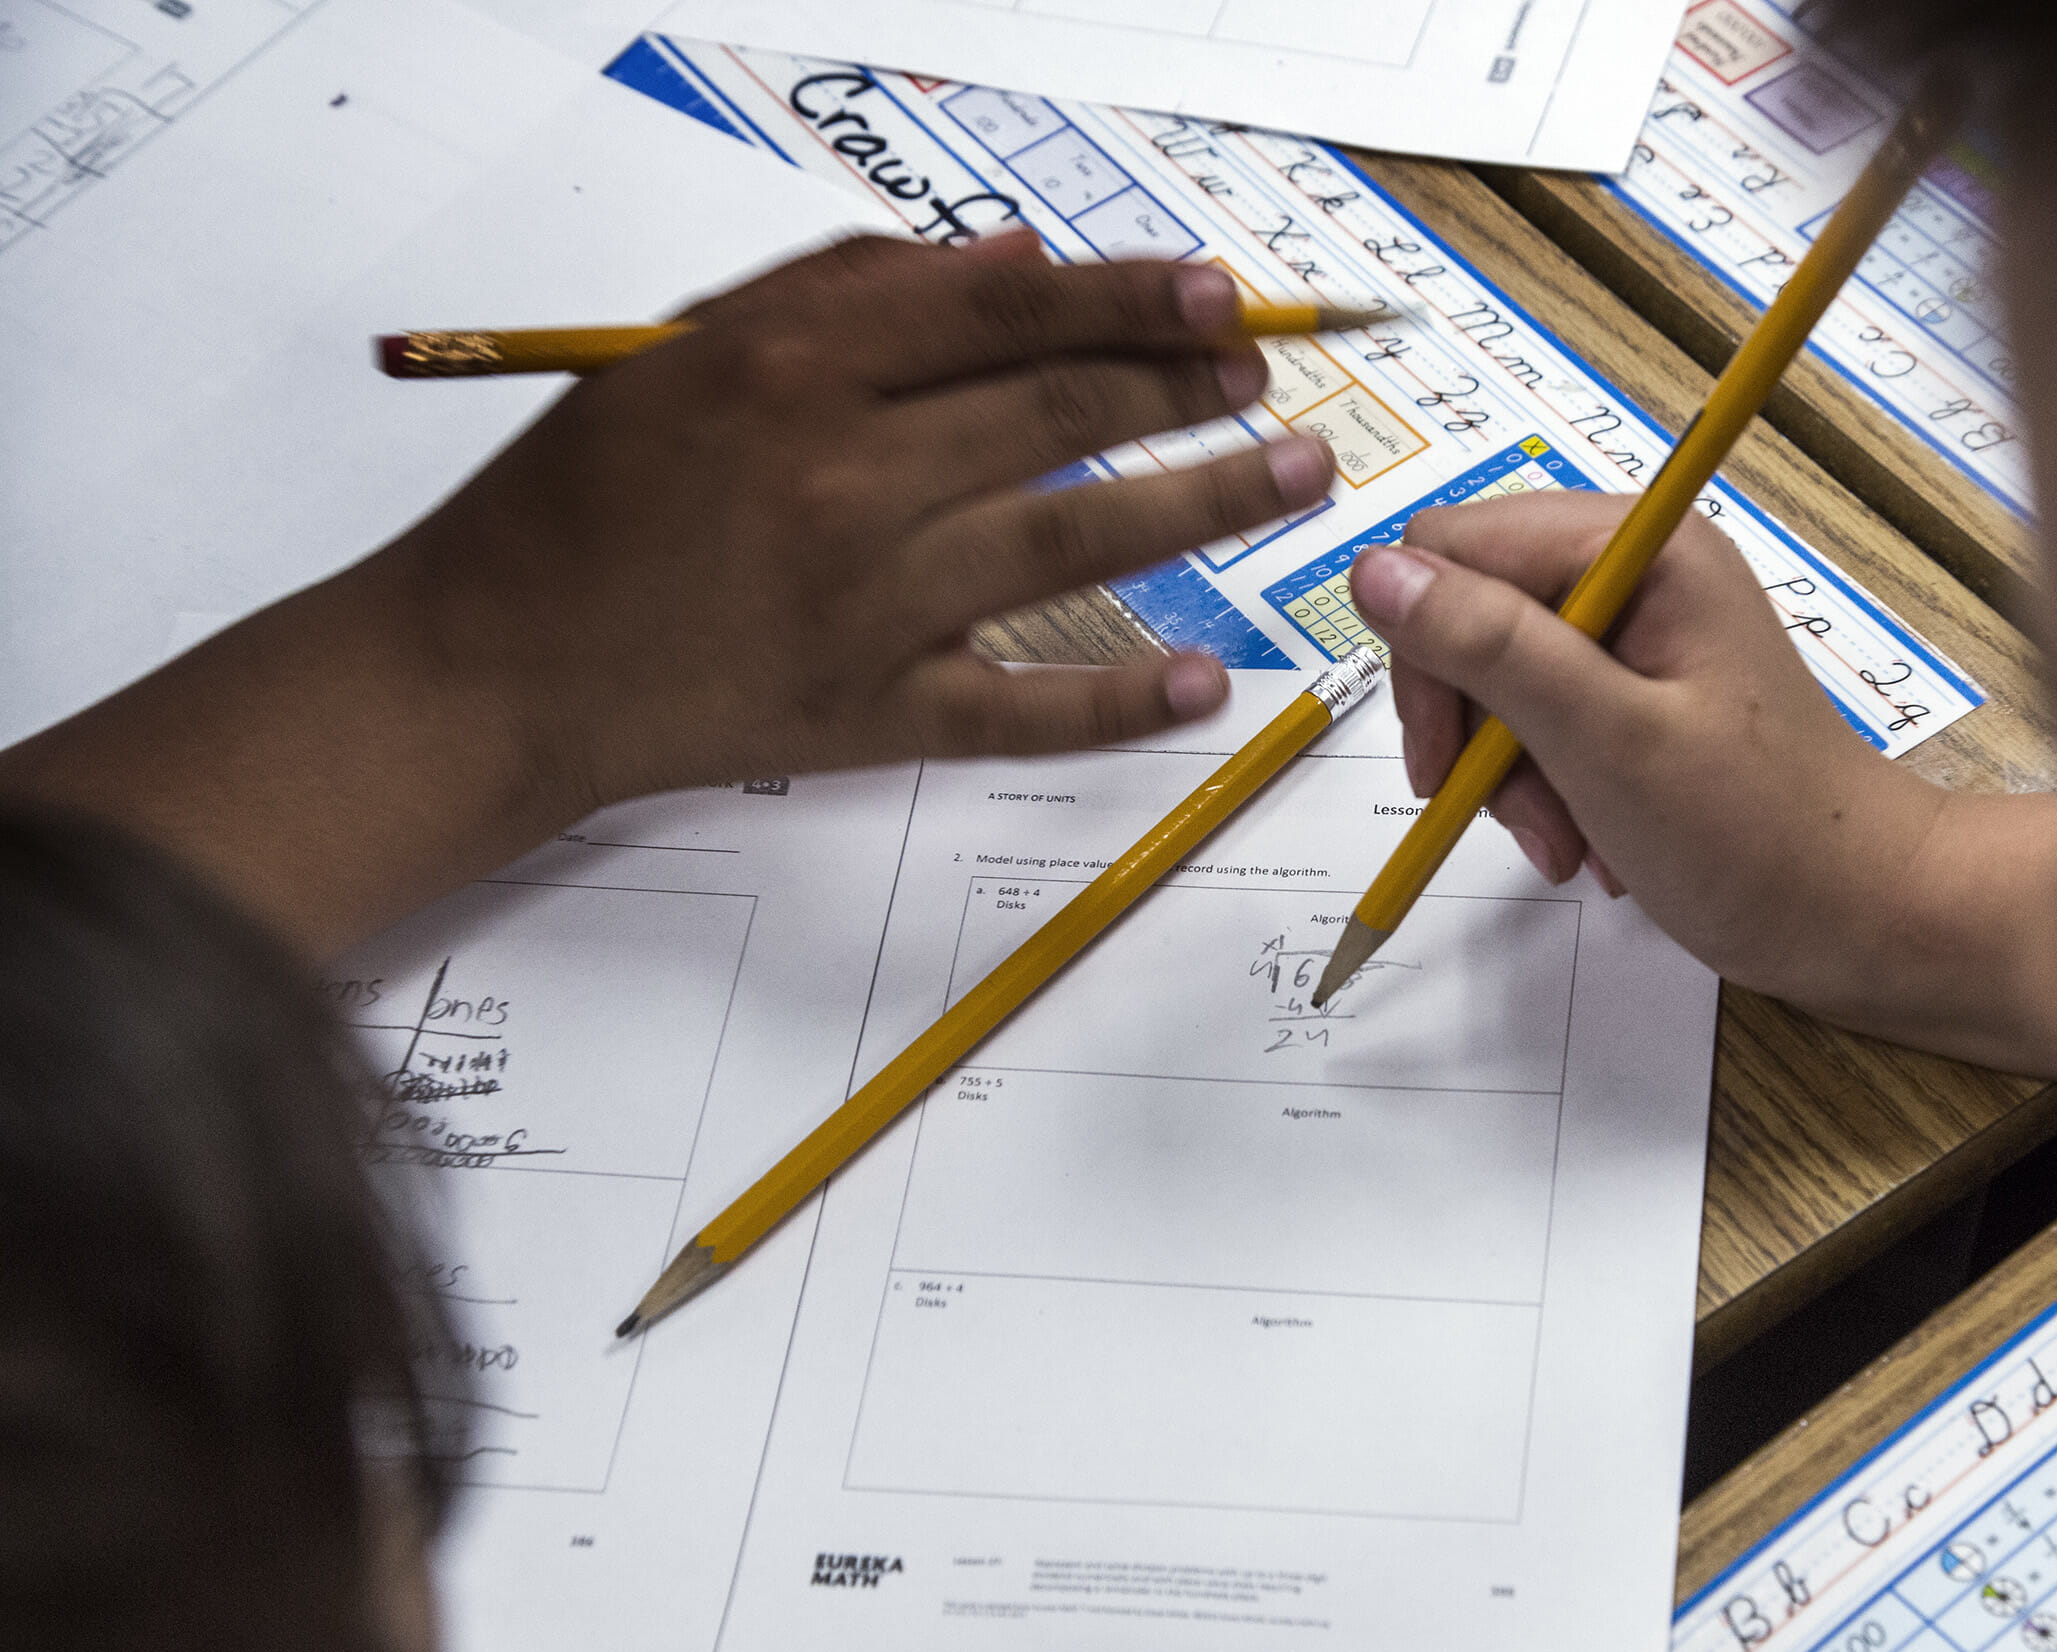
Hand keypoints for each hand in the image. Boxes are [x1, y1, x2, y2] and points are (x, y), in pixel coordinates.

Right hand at [0, 233, 1330, 951]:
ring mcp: (864, 605)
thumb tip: (1013, 263)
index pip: (1005, 311)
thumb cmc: (588, 496)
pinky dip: (1114, 701)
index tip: (1221, 294)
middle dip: (1187, 388)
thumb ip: (845, 292)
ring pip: (1070, 542)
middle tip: (1271, 380)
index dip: (1129, 298)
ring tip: (1293, 475)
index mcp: (795, 368)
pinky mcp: (868, 715)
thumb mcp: (689, 350)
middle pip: (1058, 415)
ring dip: (1199, 505)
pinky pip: (1017, 710)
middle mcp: (841, 478)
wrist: (495, 663)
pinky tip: (1204, 684)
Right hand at [1348, 492, 2056, 1073]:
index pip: (1458, 546)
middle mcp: (1638, 572)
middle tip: (1516, 813)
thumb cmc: (1757, 836)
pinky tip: (1590, 844)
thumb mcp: (1605, 740)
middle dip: (1476, 725)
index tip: (1447, 756)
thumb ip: (1490, 647)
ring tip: (1568, 844)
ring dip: (1511, 774)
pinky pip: (1544, 722)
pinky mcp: (1641, 697)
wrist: (1864, 920)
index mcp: (1642, 547)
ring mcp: (1641, 636)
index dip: (1431, 649)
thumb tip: (1375, 570)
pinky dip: (1547, 790)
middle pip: (1472, 613)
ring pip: (1499, 679)